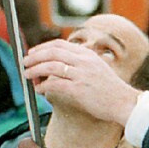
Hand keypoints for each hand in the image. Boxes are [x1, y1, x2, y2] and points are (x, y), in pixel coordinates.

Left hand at [22, 38, 139, 125]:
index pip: (60, 45)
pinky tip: (38, 89)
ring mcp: (81, 74)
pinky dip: (44, 86)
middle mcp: (83, 61)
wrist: (124, 102)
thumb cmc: (110, 90)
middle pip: (53, 52)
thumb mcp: (97, 69)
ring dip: (35, 70)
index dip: (43, 47)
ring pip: (51, 66)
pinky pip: (55, 84)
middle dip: (35, 56)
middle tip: (25, 62)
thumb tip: (62, 68)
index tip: (33, 52)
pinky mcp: (79, 89)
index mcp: (87, 54)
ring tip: (27, 74)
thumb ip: (81, 65)